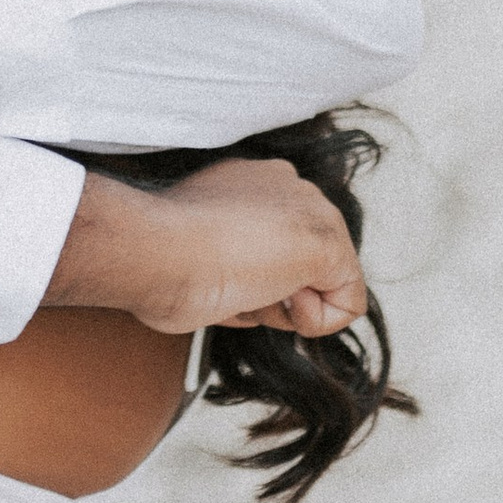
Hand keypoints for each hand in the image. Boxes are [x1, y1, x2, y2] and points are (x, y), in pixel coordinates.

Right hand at [47, 158, 367, 340]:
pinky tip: (273, 299)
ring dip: (280, 306)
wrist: (155, 251)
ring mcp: (310, 213)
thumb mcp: (191, 247)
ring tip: (239, 286)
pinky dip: (315, 322)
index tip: (215, 269)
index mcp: (251, 181)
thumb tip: (246, 289)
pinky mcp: (328, 247)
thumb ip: (222, 252)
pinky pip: (347, 303)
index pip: (273, 242)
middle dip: (269, 290)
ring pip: (320, 284)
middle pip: (300, 263)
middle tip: (228, 283)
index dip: (248, 274)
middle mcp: (286, 185)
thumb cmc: (157, 258)